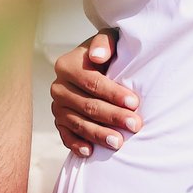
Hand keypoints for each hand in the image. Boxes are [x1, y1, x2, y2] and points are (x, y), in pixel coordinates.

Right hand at [50, 30, 140, 156]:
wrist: (94, 66)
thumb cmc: (107, 53)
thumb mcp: (108, 40)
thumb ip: (104, 43)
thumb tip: (98, 56)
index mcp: (67, 65)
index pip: (92, 82)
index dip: (114, 94)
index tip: (134, 103)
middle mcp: (58, 87)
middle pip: (88, 105)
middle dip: (113, 117)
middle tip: (134, 125)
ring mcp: (57, 107)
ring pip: (79, 123)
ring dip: (99, 135)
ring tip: (119, 143)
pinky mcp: (59, 123)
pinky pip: (66, 136)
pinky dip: (77, 145)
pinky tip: (90, 152)